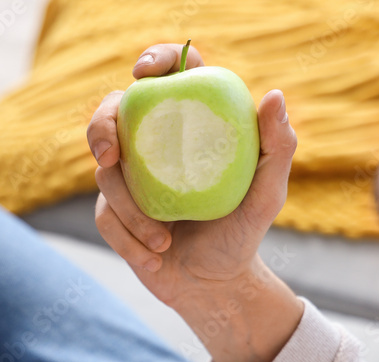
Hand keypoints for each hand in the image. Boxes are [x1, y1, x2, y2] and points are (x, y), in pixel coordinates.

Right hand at [87, 43, 297, 310]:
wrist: (213, 285)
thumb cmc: (242, 233)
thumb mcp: (266, 195)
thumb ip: (277, 148)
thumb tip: (274, 96)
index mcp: (192, 123)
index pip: (171, 73)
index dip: (155, 59)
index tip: (145, 74)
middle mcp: (156, 142)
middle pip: (115, 111)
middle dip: (101, 126)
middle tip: (109, 156)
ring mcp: (130, 175)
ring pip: (105, 173)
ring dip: (130, 211)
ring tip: (163, 240)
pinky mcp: (113, 209)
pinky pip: (105, 214)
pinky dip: (128, 238)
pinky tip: (153, 257)